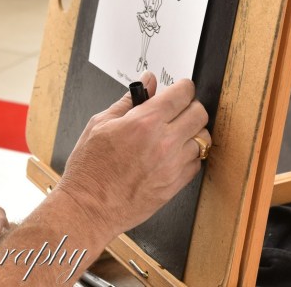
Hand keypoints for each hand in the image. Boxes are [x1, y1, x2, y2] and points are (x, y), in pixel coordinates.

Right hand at [56, 71, 209, 238]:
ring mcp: (172, 166)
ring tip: (175, 134)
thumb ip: (129, 101)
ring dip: (192, 133)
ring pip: (202, 139)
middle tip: (178, 110)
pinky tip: (173, 155)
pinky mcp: (175, 186)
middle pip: (200, 113)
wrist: (88, 208)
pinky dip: (189, 156)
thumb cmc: (90, 169)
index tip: (180, 89)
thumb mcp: (100, 124)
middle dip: (190, 107)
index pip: (183, 94)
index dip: (183, 87)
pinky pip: (197, 163)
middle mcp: (164, 142)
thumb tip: (148, 82)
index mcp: (145, 122)